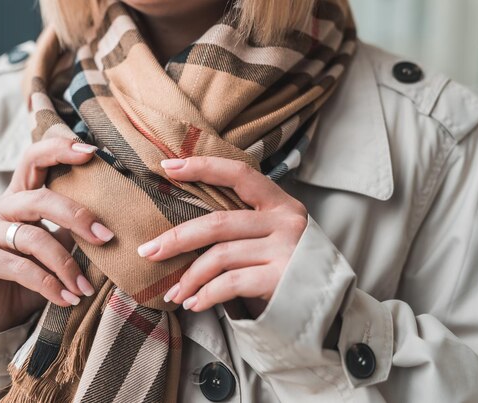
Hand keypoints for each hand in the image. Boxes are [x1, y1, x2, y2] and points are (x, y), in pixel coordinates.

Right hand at [0, 138, 113, 341]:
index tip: (92, 152)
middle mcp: (0, 208)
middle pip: (40, 199)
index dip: (60, 151)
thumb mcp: (55, 248)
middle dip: (78, 216)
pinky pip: (20, 268)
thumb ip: (74, 231)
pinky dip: (49, 286)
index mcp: (20, 197)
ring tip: (86, 289)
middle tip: (106, 238)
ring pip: (34, 238)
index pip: (35, 160)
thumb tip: (116, 224)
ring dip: (66, 265)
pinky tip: (67, 299)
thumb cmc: (28, 275)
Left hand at [137, 157, 307, 314]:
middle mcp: (285, 221)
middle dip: (177, 238)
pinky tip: (194, 303)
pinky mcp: (282, 278)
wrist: (329, 305)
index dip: (202, 167)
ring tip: (174, 293)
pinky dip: (206, 295)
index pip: (239, 173)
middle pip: (218, 223)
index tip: (167, 167)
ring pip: (220, 256)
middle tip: (148, 251)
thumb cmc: (290, 265)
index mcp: (281, 203)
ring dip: (189, 277)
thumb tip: (186, 230)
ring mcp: (286, 249)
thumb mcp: (275, 234)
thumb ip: (244, 224)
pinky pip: (230, 283)